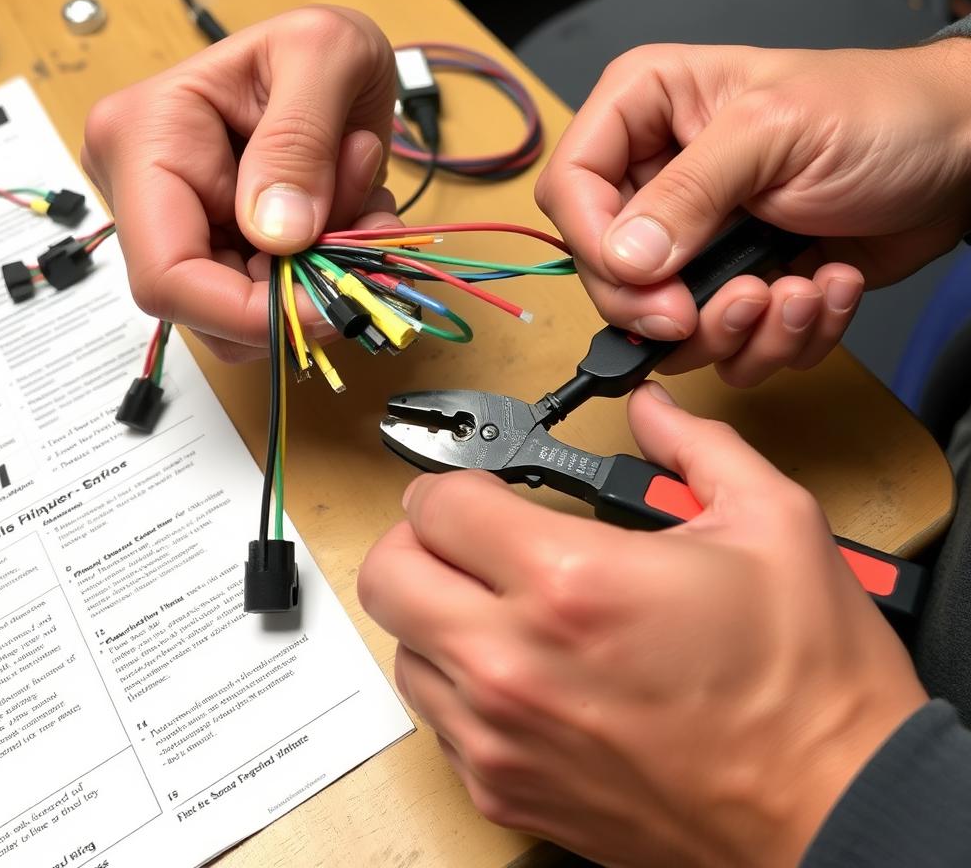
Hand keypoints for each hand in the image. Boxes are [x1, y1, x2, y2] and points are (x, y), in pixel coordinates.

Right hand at [81, 6, 399, 361]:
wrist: (337, 61)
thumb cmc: (320, 45)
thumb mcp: (323, 55)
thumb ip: (299, 141)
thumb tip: (278, 236)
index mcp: (143, 141)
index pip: (167, 275)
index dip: (246, 313)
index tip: (328, 306)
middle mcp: (146, 195)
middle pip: (210, 310)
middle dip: (300, 290)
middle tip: (364, 229)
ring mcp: (186, 227)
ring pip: (251, 314)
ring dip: (325, 277)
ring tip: (363, 203)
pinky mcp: (227, 248)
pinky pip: (280, 297)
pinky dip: (331, 273)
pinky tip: (354, 215)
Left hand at [358, 384, 927, 867]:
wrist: (837, 815)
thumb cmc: (809, 685)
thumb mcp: (772, 524)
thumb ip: (694, 446)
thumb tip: (652, 410)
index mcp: (571, 582)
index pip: (436, 505)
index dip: (459, 480)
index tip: (486, 486)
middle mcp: (514, 665)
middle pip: (388, 575)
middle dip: (420, 539)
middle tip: (471, 535)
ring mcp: (501, 738)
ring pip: (403, 649)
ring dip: (437, 611)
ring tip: (501, 602)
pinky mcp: (506, 794)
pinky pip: (438, 718)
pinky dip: (460, 682)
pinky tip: (524, 670)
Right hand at [536, 40, 970, 384]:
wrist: (958, 157)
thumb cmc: (878, 112)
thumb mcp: (774, 133)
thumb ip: (688, 192)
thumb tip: (624, 257)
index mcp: (644, 112)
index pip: (570, 188)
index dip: (595, 245)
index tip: (648, 283)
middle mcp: (658, 178)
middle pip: (607, 273)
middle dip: (673, 306)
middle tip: (737, 300)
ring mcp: (695, 239)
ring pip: (665, 325)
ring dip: (739, 327)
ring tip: (798, 288)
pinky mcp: (732, 285)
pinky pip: (725, 344)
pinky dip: (781, 336)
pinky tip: (822, 285)